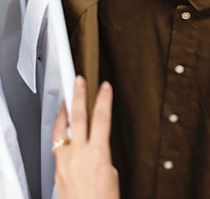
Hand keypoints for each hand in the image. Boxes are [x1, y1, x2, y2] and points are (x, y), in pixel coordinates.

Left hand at [53, 76, 119, 198]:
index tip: (105, 87)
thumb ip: (101, 152)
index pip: (102, 118)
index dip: (104, 99)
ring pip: (61, 129)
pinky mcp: (57, 169)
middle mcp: (79, 155)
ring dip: (64, 111)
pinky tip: (63, 127)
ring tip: (67, 99)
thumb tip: (96, 142)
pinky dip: (60, 131)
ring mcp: (65, 161)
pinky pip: (57, 143)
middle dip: (79, 95)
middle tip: (78, 81)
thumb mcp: (111, 171)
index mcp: (98, 155)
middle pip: (78, 117)